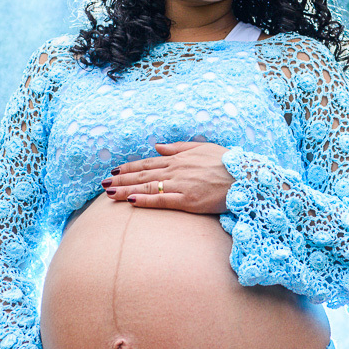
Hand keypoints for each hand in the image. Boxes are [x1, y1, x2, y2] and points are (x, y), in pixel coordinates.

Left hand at [102, 141, 234, 213]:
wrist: (245, 177)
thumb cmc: (226, 163)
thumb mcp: (202, 148)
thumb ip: (178, 148)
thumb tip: (158, 146)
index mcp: (179, 159)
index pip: (147, 163)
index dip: (129, 167)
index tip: (114, 170)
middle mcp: (176, 170)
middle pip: (142, 175)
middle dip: (121, 179)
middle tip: (103, 183)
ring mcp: (181, 185)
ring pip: (147, 187)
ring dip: (126, 190)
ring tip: (109, 193)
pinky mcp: (188, 200)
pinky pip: (162, 200)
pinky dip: (145, 200)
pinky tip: (131, 201)